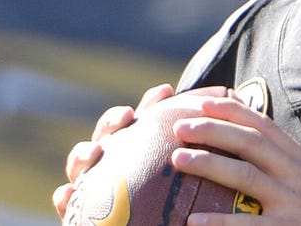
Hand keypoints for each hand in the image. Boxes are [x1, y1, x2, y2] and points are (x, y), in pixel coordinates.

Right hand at [52, 83, 227, 217]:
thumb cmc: (174, 210)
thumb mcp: (192, 176)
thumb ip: (205, 149)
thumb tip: (236, 110)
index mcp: (142, 149)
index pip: (147, 121)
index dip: (153, 103)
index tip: (167, 90)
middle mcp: (117, 162)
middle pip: (109, 135)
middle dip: (113, 121)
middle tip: (127, 118)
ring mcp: (97, 183)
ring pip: (82, 162)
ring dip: (83, 153)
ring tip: (95, 153)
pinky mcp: (82, 208)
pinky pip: (67, 202)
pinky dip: (64, 196)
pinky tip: (66, 195)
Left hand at [170, 96, 300, 224]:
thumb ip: (281, 159)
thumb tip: (245, 136)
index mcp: (298, 160)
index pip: (263, 126)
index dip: (233, 110)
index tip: (203, 101)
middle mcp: (296, 175)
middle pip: (251, 144)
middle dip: (213, 131)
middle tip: (179, 127)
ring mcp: (292, 203)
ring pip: (247, 177)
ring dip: (210, 165)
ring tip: (177, 160)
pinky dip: (220, 223)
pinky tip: (193, 221)